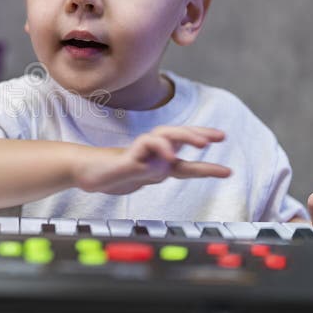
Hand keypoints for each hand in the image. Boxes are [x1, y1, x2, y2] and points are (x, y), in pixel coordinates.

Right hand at [74, 126, 231, 194]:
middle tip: (219, 138)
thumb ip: (155, 171)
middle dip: (199, 135)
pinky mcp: (128, 157)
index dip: (207, 167)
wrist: (85, 173)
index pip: (186, 163)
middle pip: (177, 137)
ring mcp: (140, 153)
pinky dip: (161, 147)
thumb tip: (172, 163)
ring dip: (186, 136)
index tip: (228, 172)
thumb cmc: (113, 174)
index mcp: (158, 164)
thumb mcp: (140, 177)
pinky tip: (170, 155)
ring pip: (166, 135)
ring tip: (204, 143)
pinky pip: (147, 144)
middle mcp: (152, 154)